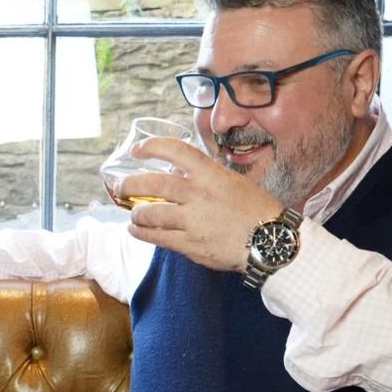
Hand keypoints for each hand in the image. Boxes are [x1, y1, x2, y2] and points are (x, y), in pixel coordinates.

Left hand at [122, 138, 284, 270]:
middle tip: (121, 186)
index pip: (176, 150)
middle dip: (130, 184)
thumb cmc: (255, 210)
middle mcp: (199, 194)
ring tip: (133, 215)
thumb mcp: (232, 182)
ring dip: (135, 214)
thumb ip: (205, 177)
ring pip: (150, 214)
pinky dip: (141, 233)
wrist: (270, 241)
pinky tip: (136, 230)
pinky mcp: (190, 244)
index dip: (152, 147)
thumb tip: (178, 176)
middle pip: (153, 184)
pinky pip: (157, 237)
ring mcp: (193, 220)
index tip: (139, 150)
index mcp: (211, 174)